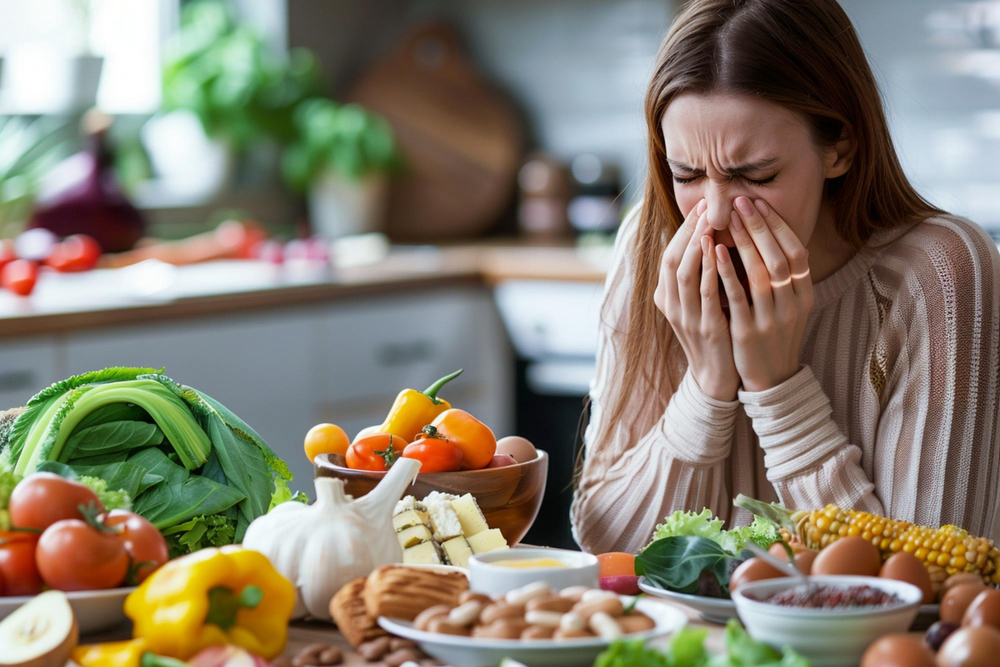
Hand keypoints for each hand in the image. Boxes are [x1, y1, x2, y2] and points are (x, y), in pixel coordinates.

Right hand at [655, 199, 740, 400]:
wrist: (718, 378)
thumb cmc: (714, 336)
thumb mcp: (700, 304)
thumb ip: (698, 277)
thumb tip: (707, 242)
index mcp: (666, 299)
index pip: (668, 256)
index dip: (683, 231)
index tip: (700, 207)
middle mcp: (670, 306)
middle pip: (671, 259)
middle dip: (687, 231)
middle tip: (704, 205)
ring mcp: (685, 318)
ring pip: (683, 273)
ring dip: (695, 244)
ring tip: (709, 220)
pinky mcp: (704, 328)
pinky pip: (703, 293)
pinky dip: (707, 269)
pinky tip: (717, 250)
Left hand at [717, 197, 813, 391]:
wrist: (770, 379)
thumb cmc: (773, 334)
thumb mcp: (786, 305)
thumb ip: (781, 276)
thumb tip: (763, 234)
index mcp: (804, 295)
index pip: (797, 251)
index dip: (779, 226)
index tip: (759, 204)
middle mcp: (793, 305)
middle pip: (779, 257)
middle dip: (760, 226)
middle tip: (740, 201)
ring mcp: (772, 319)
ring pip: (760, 274)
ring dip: (743, 243)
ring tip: (727, 219)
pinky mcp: (750, 332)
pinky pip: (737, 296)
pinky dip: (726, 271)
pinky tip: (714, 251)